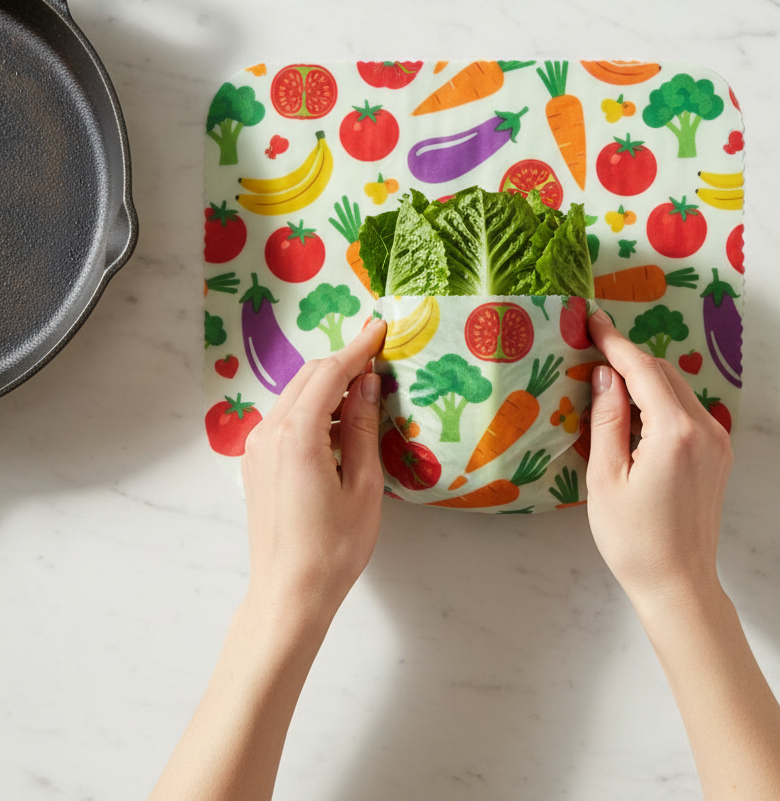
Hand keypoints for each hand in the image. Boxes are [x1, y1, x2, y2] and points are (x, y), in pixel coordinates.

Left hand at [240, 318, 386, 632]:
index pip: (330, 373)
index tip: (380, 329)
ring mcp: (257, 448)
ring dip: (328, 386)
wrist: (289, 593)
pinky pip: (286, 418)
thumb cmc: (334, 547)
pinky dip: (313, 409)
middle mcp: (269, 433)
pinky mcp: (256, 463)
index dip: (358, 348)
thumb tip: (368, 382)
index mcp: (298, 435)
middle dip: (343, 363)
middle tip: (378, 359)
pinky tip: (339, 425)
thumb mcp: (363, 484)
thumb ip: (362, 427)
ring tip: (364, 393)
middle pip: (308, 377)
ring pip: (295, 395)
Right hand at [585, 310, 732, 613]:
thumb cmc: (634, 540)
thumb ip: (607, 418)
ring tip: (606, 380)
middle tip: (591, 349)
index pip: (642, 369)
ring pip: (676, 389)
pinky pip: (686, 411)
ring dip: (644, 379)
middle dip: (628, 358)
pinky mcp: (719, 455)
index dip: (614, 342)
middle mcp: (705, 429)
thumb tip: (604, 374)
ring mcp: (718, 442)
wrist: (679, 585)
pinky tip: (633, 412)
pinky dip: (659, 400)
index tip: (592, 320)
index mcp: (676, 432)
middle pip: (663, 373)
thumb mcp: (605, 477)